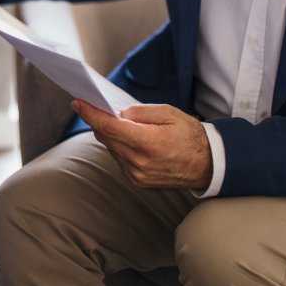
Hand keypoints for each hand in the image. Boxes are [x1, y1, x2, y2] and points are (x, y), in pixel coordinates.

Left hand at [72, 100, 212, 189]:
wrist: (208, 165)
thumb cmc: (190, 135)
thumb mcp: (169, 113)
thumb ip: (140, 112)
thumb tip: (118, 114)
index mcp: (149, 142)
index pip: (110, 127)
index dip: (90, 114)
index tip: (78, 103)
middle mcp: (140, 162)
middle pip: (107, 138)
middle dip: (100, 122)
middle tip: (99, 108)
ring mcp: (138, 175)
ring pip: (112, 149)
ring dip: (113, 136)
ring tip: (128, 127)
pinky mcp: (138, 182)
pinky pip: (120, 160)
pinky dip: (121, 149)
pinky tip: (134, 142)